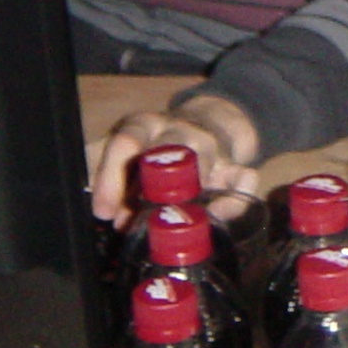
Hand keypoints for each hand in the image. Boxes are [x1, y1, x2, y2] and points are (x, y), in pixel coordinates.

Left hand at [90, 93, 260, 225]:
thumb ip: (107, 176)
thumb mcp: (122, 153)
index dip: (112, 179)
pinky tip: (216, 216)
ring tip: (172, 221)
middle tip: (139, 220)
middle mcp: (177, 130)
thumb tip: (103, 210)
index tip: (105, 211)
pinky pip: (244, 179)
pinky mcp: (233, 166)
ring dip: (187, 194)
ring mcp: (209, 145)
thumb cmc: (152, 148)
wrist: (201, 126)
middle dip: (153, 187)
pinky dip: (233, 200)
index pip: (127, 142)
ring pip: (204, 160)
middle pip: (169, 149)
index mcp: (143, 125)